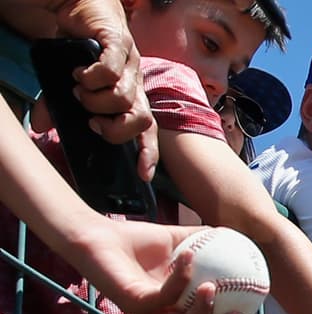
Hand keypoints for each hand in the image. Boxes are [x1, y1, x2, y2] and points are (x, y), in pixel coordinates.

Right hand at [54, 0, 158, 178]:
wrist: (84, 9)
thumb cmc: (80, 51)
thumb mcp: (69, 84)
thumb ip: (58, 106)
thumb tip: (40, 127)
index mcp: (131, 98)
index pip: (147, 132)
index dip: (147, 153)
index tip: (142, 174)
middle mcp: (136, 85)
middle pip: (142, 120)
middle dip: (115, 129)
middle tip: (91, 120)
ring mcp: (131, 66)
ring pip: (124, 98)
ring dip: (96, 101)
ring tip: (80, 91)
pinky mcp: (119, 45)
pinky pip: (110, 70)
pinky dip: (92, 77)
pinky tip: (79, 73)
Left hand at [81, 220, 246, 313]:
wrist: (98, 236)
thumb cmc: (137, 241)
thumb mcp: (180, 240)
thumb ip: (207, 241)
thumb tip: (240, 238)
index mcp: (174, 310)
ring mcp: (146, 313)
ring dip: (202, 311)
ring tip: (214, 287)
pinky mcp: (132, 302)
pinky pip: (163, 295)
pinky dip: (180, 277)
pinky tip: (190, 256)